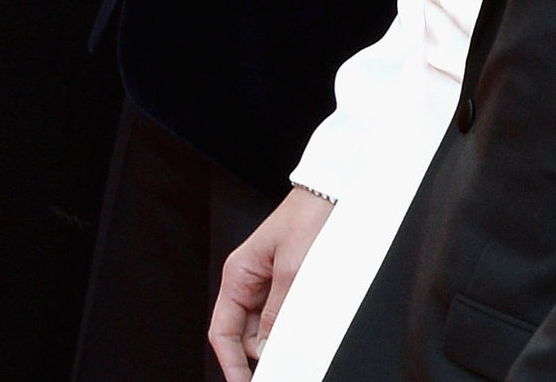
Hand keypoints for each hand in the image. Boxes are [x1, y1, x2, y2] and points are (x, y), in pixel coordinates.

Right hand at [209, 187, 334, 380]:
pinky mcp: (283, 278)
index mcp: (238, 274)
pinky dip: (287, 323)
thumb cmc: (307, 218)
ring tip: (297, 338)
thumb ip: (276, 312)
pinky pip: (278, 312)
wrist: (332, 192)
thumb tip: (265, 349)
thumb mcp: (292, 270)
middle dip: (260, 352)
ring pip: (262, 326)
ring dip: (277, 337)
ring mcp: (265, 279)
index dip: (230, 364)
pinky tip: (302, 325)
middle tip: (282, 365)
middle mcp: (247, 278)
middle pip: (243, 334)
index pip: (223, 331)